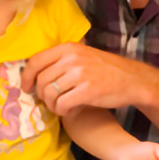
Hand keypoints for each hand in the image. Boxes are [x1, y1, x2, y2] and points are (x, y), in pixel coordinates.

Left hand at [22, 43, 147, 116]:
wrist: (132, 80)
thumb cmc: (106, 70)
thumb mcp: (83, 56)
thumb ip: (62, 61)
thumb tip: (35, 74)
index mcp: (68, 48)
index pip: (36, 61)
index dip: (26, 77)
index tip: (26, 88)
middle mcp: (72, 59)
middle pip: (41, 81)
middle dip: (42, 96)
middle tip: (51, 102)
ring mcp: (80, 74)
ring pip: (50, 94)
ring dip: (52, 106)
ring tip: (61, 107)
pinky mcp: (87, 91)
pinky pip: (62, 104)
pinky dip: (62, 111)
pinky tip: (69, 111)